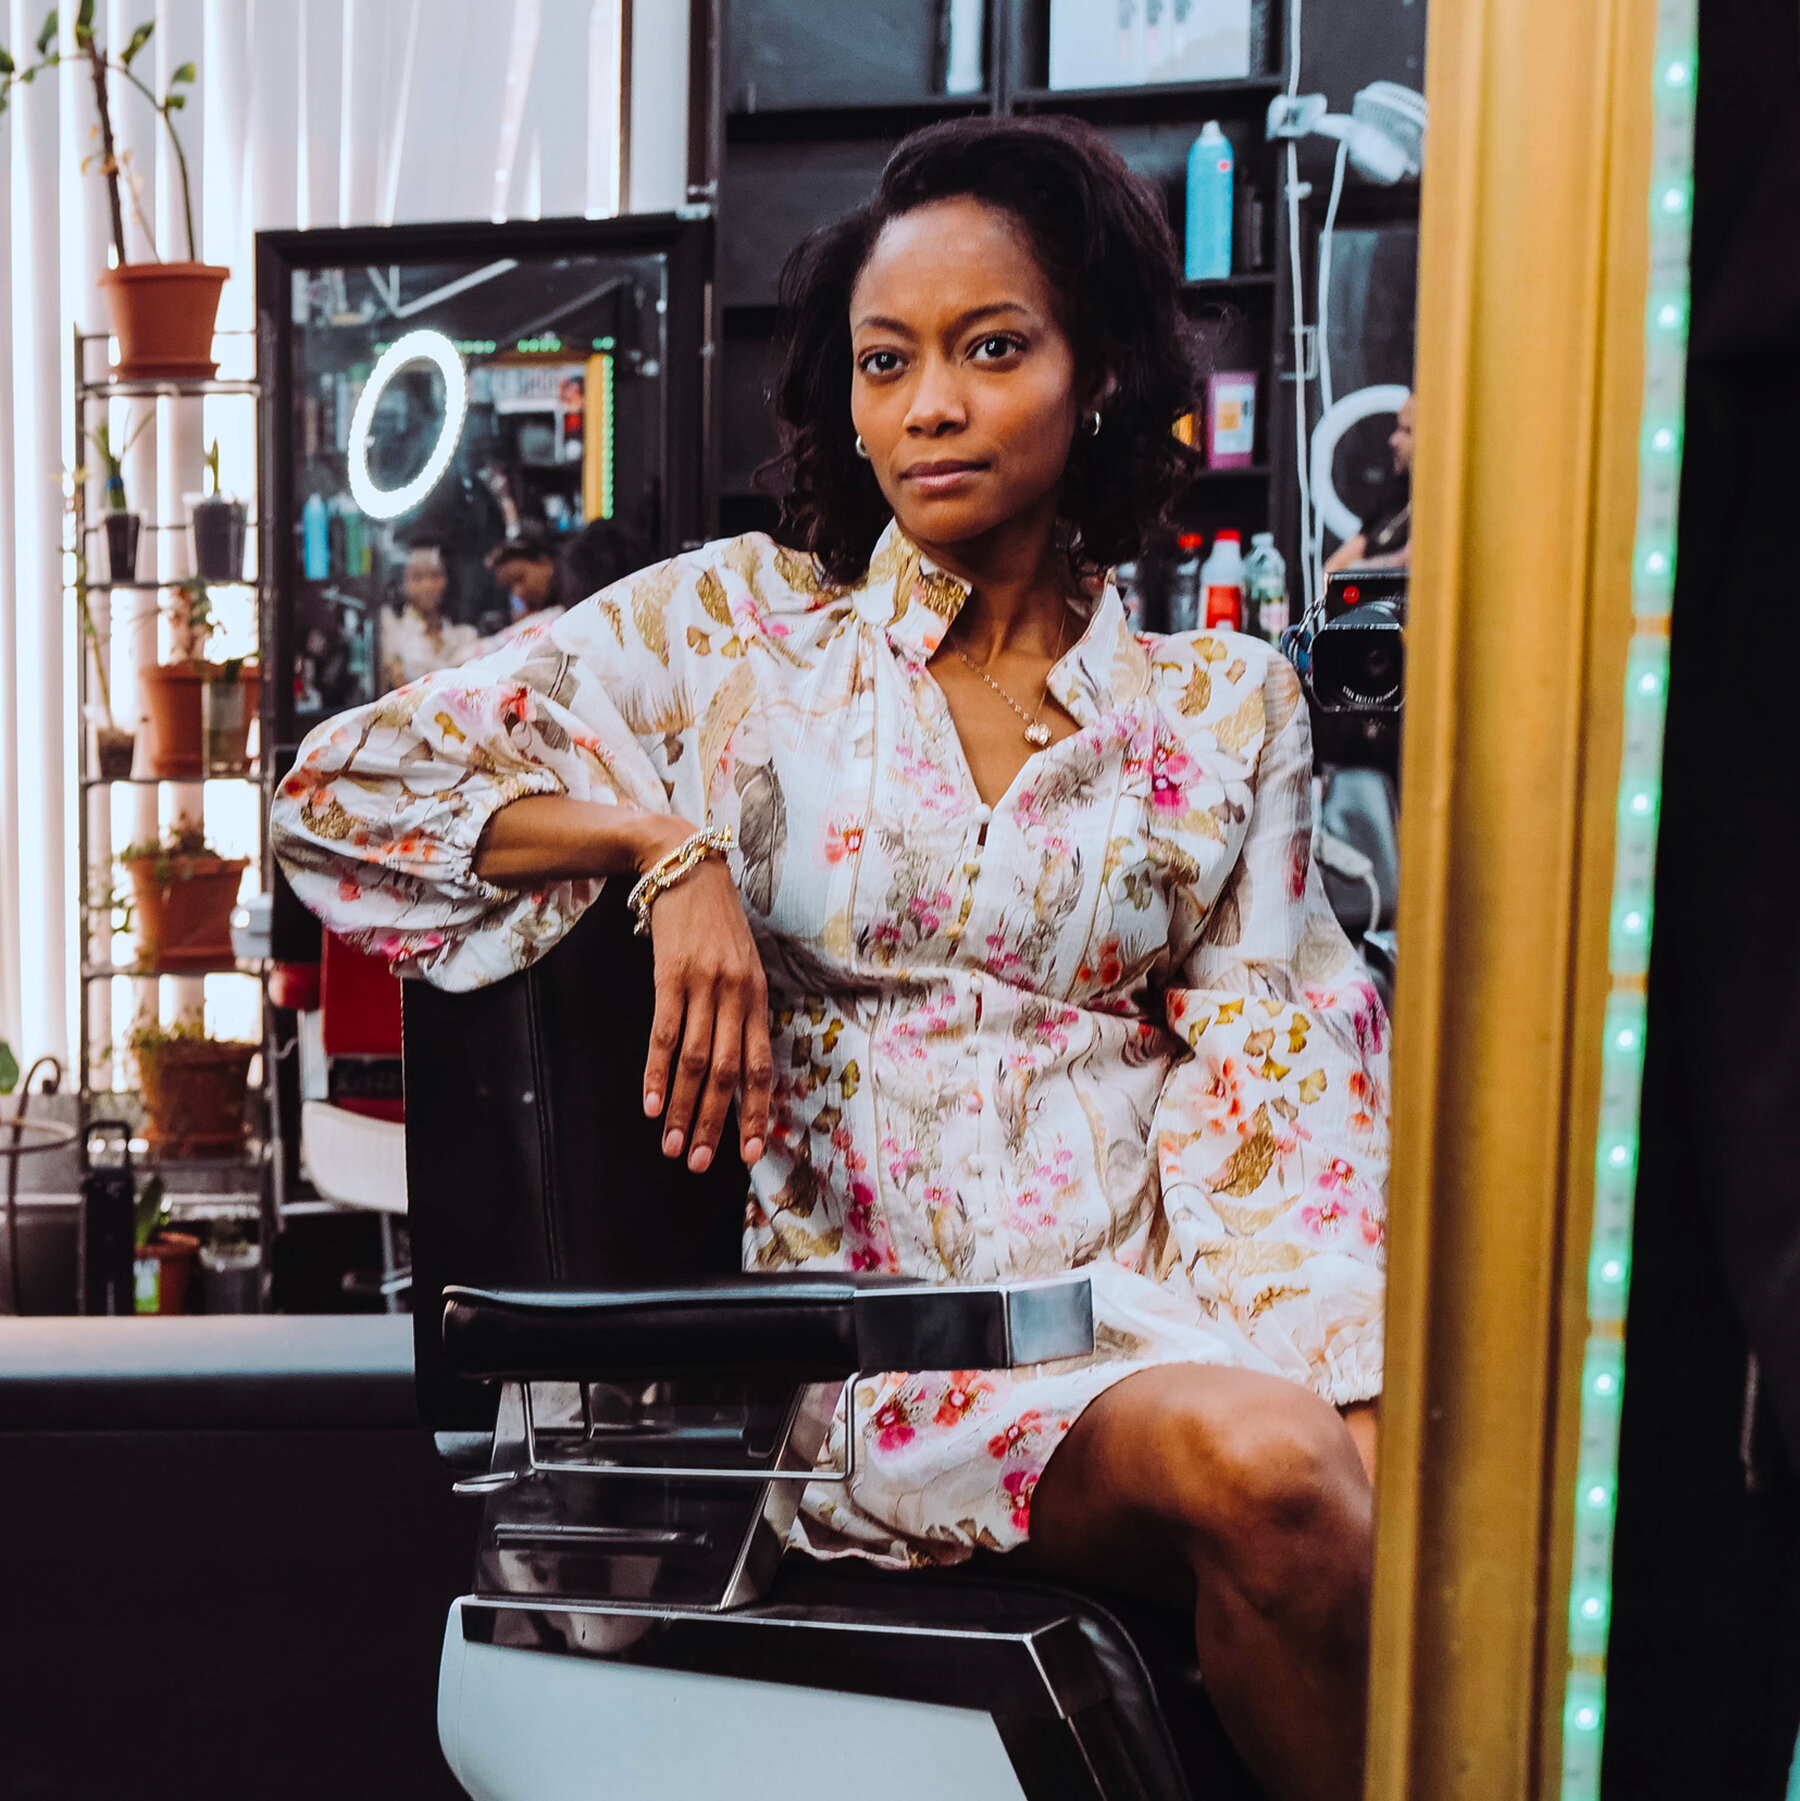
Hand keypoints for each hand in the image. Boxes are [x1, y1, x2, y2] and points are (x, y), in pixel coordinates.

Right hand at [638, 829, 772, 1173]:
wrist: (685, 867)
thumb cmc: (715, 922)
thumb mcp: (742, 963)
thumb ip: (742, 1009)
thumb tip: (738, 1065)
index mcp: (757, 997)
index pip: (761, 1066)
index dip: (755, 1112)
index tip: (748, 1152)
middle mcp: (736, 995)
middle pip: (728, 1073)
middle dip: (716, 1123)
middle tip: (700, 1163)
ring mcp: (704, 985)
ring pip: (697, 1061)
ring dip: (684, 1109)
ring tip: (672, 1145)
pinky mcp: (670, 975)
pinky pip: (665, 1034)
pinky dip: (658, 1073)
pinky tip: (652, 1104)